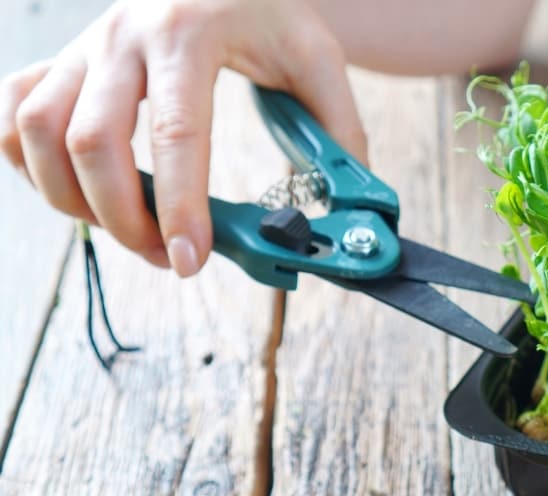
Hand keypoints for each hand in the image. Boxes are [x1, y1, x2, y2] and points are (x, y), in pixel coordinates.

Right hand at [0, 0, 366, 276]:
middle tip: (165, 257)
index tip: (191, 260)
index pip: (176, 131)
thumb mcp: (317, 61)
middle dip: (121, 217)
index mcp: (190, 34)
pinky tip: (75, 191)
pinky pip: (13, 113)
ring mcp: (82, 46)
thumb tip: (354, 208)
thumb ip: (339, 132)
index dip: (179, 204)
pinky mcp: (59, 60)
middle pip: (89, 140)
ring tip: (126, 232)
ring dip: (71, 200)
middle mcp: (123, 36)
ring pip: (36, 131)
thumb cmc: (268, 14)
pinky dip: (29, 163)